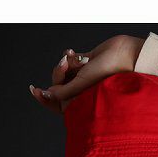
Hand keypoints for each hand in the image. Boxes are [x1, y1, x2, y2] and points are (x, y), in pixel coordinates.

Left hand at [29, 35, 144, 115]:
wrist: (122, 55)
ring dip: (65, 63)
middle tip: (65, 65)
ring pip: (63, 71)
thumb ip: (62, 92)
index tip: (34, 90)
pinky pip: (70, 60)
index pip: (57, 104)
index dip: (44, 98)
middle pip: (58, 84)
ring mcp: (83, 77)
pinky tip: (71, 52)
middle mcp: (81, 91)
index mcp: (81, 102)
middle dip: (59, 73)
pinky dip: (69, 56)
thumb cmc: (106, 74)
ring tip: (75, 59)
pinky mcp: (85, 64)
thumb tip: (47, 93)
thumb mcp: (80, 86)